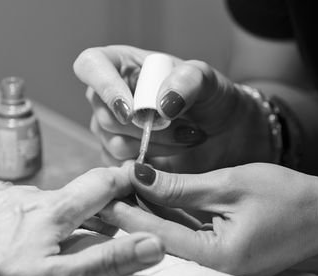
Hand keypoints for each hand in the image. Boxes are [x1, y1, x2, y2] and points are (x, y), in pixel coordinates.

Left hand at [0, 165, 164, 275]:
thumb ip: (107, 262)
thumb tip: (153, 244)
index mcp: (51, 211)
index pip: (99, 183)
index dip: (123, 178)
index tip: (139, 177)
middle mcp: (25, 194)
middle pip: (69, 197)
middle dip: (86, 211)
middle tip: (95, 232)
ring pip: (37, 202)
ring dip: (50, 217)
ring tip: (44, 245)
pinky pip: (8, 204)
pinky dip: (19, 218)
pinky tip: (9, 241)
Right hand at [73, 45, 271, 172]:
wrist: (226, 134)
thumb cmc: (213, 98)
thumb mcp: (208, 80)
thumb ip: (188, 80)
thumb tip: (161, 105)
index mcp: (122, 65)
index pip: (91, 66)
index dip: (106, 88)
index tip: (133, 111)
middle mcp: (109, 97)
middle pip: (104, 116)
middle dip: (146, 128)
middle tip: (186, 128)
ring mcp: (112, 131)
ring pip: (114, 145)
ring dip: (155, 147)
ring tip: (188, 139)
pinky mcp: (120, 160)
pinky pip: (122, 169)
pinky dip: (150, 168)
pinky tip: (176, 158)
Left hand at [99, 163, 317, 275]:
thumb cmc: (286, 196)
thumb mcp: (229, 184)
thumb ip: (181, 186)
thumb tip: (140, 177)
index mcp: (217, 259)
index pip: (157, 234)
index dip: (128, 210)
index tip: (103, 191)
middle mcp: (214, 270)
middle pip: (159, 239)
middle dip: (132, 212)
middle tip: (104, 189)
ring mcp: (217, 266)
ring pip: (171, 237)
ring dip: (148, 213)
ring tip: (120, 189)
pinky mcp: (221, 255)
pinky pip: (186, 235)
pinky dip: (169, 216)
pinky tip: (149, 197)